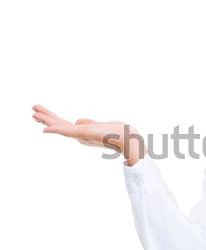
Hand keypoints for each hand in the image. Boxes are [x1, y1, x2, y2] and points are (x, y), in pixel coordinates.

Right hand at [32, 105, 146, 164]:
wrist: (130, 140)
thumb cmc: (121, 133)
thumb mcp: (102, 125)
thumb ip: (89, 123)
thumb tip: (77, 121)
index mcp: (84, 133)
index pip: (65, 125)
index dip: (53, 119)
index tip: (41, 113)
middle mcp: (81, 136)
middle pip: (60, 124)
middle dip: (46, 117)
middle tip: (32, 110)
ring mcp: (81, 136)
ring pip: (60, 126)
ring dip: (47, 119)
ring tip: (33, 112)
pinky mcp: (84, 135)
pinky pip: (67, 132)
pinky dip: (55, 131)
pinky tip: (44, 129)